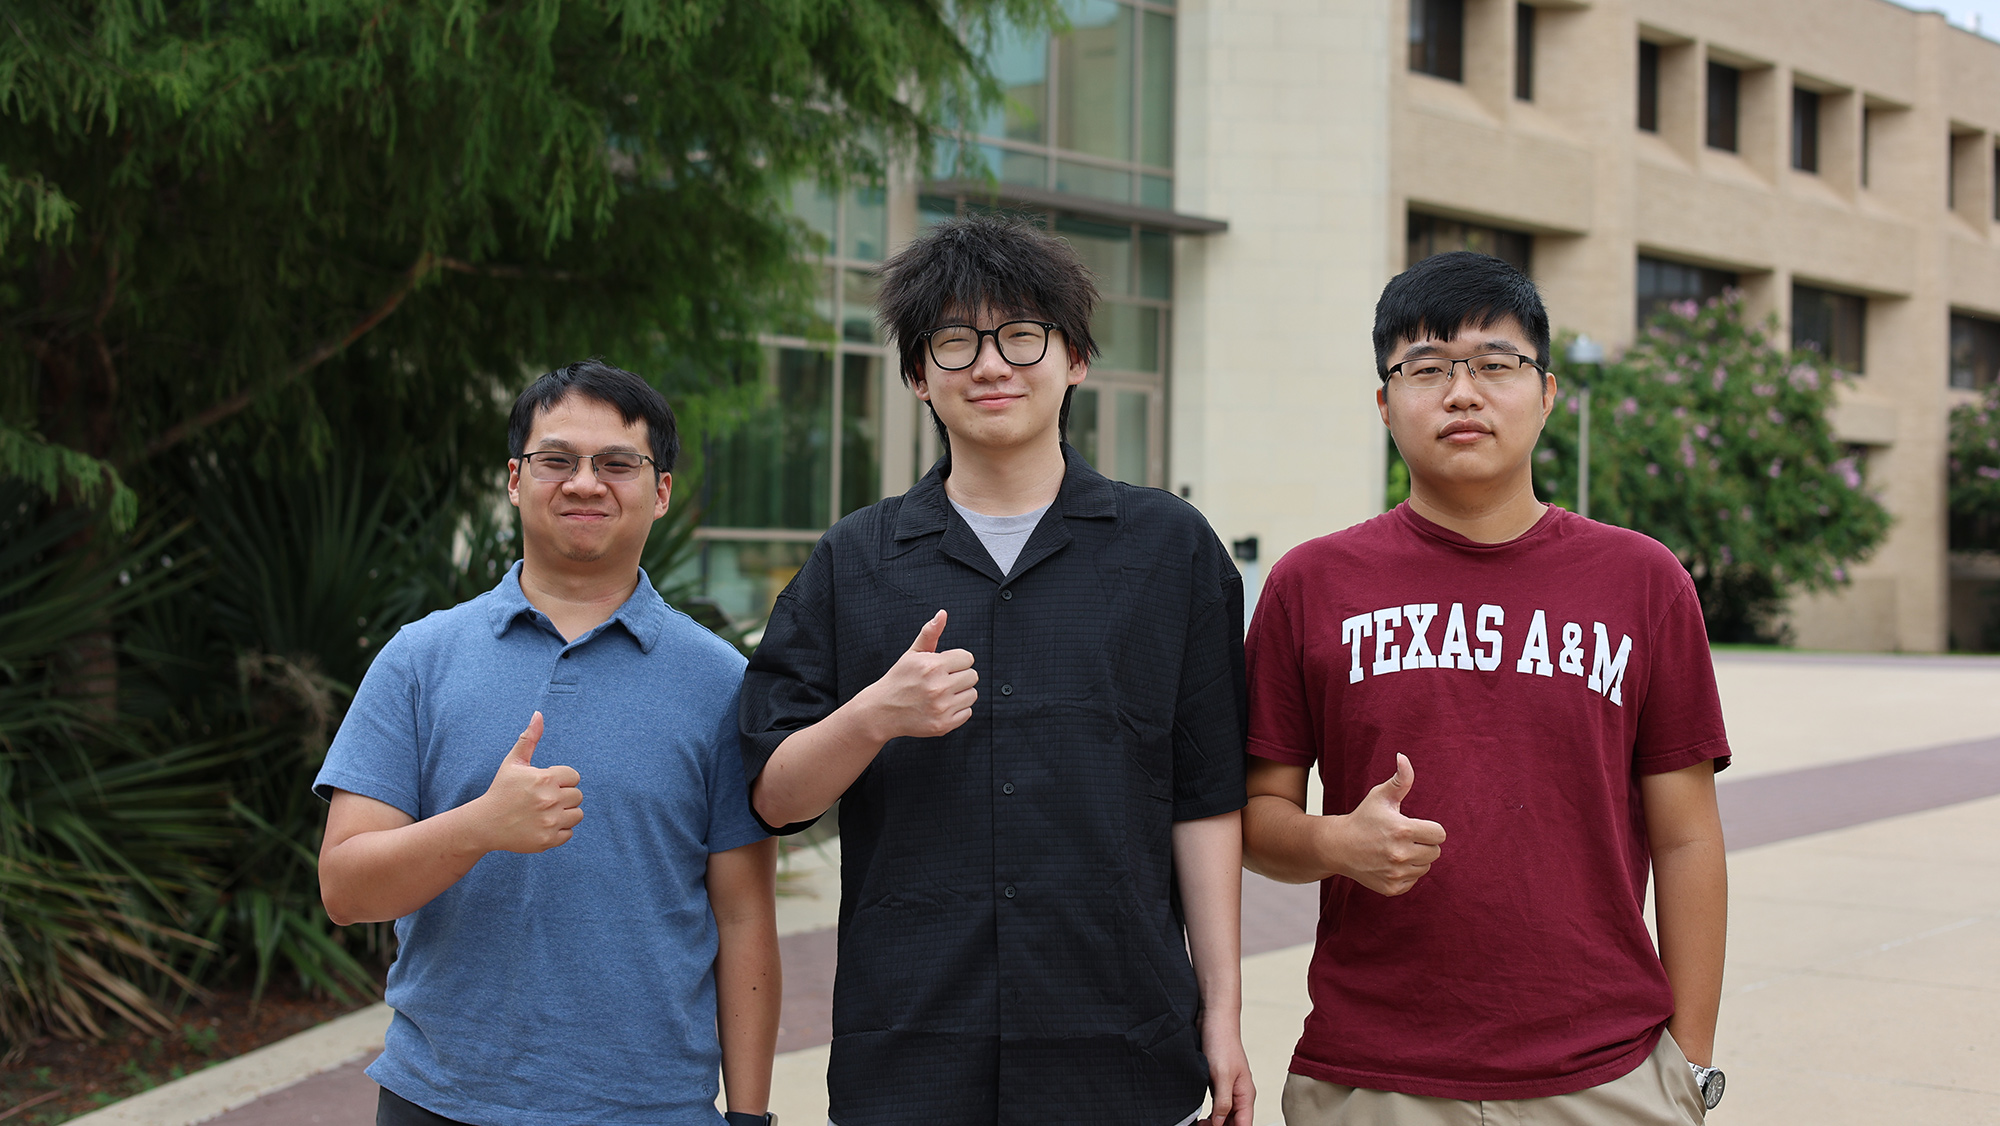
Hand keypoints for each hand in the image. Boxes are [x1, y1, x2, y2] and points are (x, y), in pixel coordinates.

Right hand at [476, 711, 582, 852]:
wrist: (484, 824)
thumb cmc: (501, 790)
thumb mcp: (513, 762)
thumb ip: (529, 738)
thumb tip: (538, 714)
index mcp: (544, 779)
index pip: (574, 777)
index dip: (560, 780)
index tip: (545, 785)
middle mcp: (549, 800)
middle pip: (577, 796)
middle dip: (563, 796)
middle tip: (543, 800)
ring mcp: (550, 822)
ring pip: (577, 814)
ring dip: (565, 813)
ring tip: (545, 812)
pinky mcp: (548, 840)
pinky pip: (569, 833)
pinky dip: (559, 830)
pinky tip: (541, 825)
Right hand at [857, 610, 977, 741]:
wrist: (882, 711)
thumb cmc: (899, 679)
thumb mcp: (912, 654)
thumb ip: (930, 633)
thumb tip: (942, 614)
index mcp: (932, 666)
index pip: (968, 658)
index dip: (956, 661)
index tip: (944, 667)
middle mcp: (938, 687)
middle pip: (973, 676)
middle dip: (959, 676)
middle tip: (942, 680)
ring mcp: (941, 707)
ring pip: (973, 694)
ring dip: (960, 693)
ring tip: (942, 694)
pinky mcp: (943, 725)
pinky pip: (968, 712)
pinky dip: (958, 710)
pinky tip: (941, 706)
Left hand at [1199, 1018, 1254, 1125]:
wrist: (1213, 1020)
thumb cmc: (1221, 1042)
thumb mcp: (1222, 1075)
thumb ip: (1223, 1101)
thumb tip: (1220, 1124)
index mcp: (1245, 1094)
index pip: (1244, 1125)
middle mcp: (1239, 1094)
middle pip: (1234, 1123)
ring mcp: (1228, 1089)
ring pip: (1224, 1116)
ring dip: (1213, 1123)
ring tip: (1198, 1124)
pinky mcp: (1217, 1083)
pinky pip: (1216, 1106)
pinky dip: (1209, 1114)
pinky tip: (1199, 1117)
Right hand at [1324, 753, 1445, 895]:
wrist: (1337, 846)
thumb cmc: (1363, 818)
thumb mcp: (1380, 796)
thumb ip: (1400, 779)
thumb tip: (1404, 757)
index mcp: (1402, 830)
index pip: (1440, 834)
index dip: (1430, 829)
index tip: (1415, 826)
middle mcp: (1400, 854)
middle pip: (1435, 852)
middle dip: (1424, 844)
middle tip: (1405, 838)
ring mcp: (1395, 873)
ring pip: (1425, 867)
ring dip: (1416, 859)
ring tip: (1396, 850)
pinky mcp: (1391, 888)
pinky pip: (1413, 881)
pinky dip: (1406, 874)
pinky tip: (1390, 863)